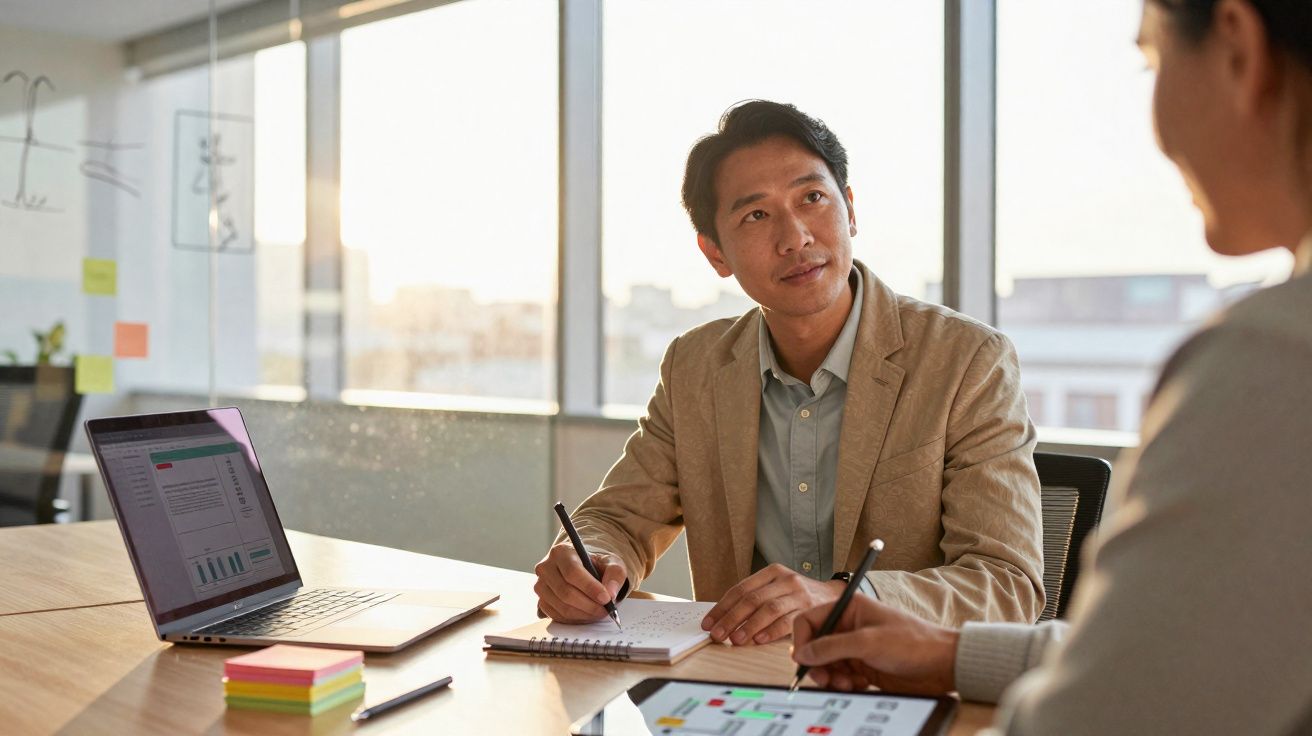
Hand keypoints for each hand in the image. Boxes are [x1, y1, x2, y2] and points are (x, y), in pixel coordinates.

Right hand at [533, 543, 627, 623]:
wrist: (584, 571)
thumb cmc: (596, 565)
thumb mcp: (611, 563)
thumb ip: (615, 574)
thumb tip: (610, 593)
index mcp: (562, 552)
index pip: (572, 572)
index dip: (590, 587)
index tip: (606, 598)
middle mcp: (546, 568)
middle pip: (566, 592)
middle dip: (589, 605)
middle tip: (606, 610)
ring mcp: (541, 586)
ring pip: (562, 607)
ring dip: (584, 614)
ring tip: (599, 612)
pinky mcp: (541, 601)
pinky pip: (558, 616)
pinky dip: (575, 619)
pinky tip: (587, 614)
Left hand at [701, 564, 842, 645]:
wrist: (834, 597)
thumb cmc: (797, 596)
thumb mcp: (776, 589)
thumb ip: (755, 600)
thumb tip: (723, 622)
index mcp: (772, 572)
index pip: (740, 589)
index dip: (722, 607)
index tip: (709, 623)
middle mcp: (785, 580)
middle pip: (752, 599)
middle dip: (731, 618)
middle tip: (717, 634)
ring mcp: (798, 594)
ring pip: (768, 609)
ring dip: (749, 626)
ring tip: (735, 640)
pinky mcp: (809, 609)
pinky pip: (787, 621)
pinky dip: (771, 631)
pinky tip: (759, 640)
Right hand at [791, 594, 959, 694]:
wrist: (943, 665)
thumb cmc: (913, 642)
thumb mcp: (868, 642)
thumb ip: (832, 647)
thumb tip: (802, 653)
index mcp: (849, 609)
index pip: (810, 620)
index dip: (802, 640)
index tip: (803, 659)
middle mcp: (849, 627)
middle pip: (815, 646)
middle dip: (817, 664)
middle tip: (824, 679)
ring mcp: (856, 648)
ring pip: (827, 664)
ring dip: (831, 677)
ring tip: (845, 684)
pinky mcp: (863, 667)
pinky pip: (841, 677)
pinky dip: (843, 684)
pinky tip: (858, 685)